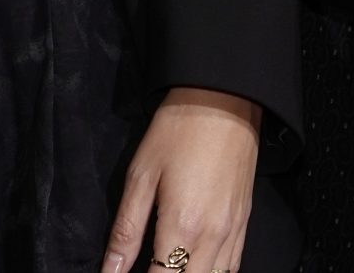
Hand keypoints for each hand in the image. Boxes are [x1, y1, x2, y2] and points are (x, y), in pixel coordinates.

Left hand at [101, 86, 261, 272]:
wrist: (225, 98)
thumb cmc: (178, 130)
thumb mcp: (141, 176)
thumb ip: (125, 232)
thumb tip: (109, 272)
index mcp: (182, 227)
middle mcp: (213, 237)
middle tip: (146, 266)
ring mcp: (234, 230)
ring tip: (168, 266)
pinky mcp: (245, 220)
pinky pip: (232, 265)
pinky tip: (194, 265)